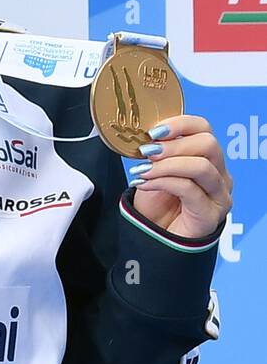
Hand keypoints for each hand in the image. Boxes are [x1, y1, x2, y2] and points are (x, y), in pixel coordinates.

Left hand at [129, 114, 231, 240]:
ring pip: (201, 167)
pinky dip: (164, 182)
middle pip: (208, 144)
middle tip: (147, 151)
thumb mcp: (155, 171)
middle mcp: (220, 174)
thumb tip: (147, 135)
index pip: (204, 129)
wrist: (155, 239)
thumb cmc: (157, 204)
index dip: (180, 124)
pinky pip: (190, 190)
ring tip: (143, 169)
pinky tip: (145, 183)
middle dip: (173, 145)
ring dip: (167, 165)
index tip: (154, 131)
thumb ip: (157, 152)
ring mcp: (219, 195)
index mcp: (208, 158)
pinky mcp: (211, 214)